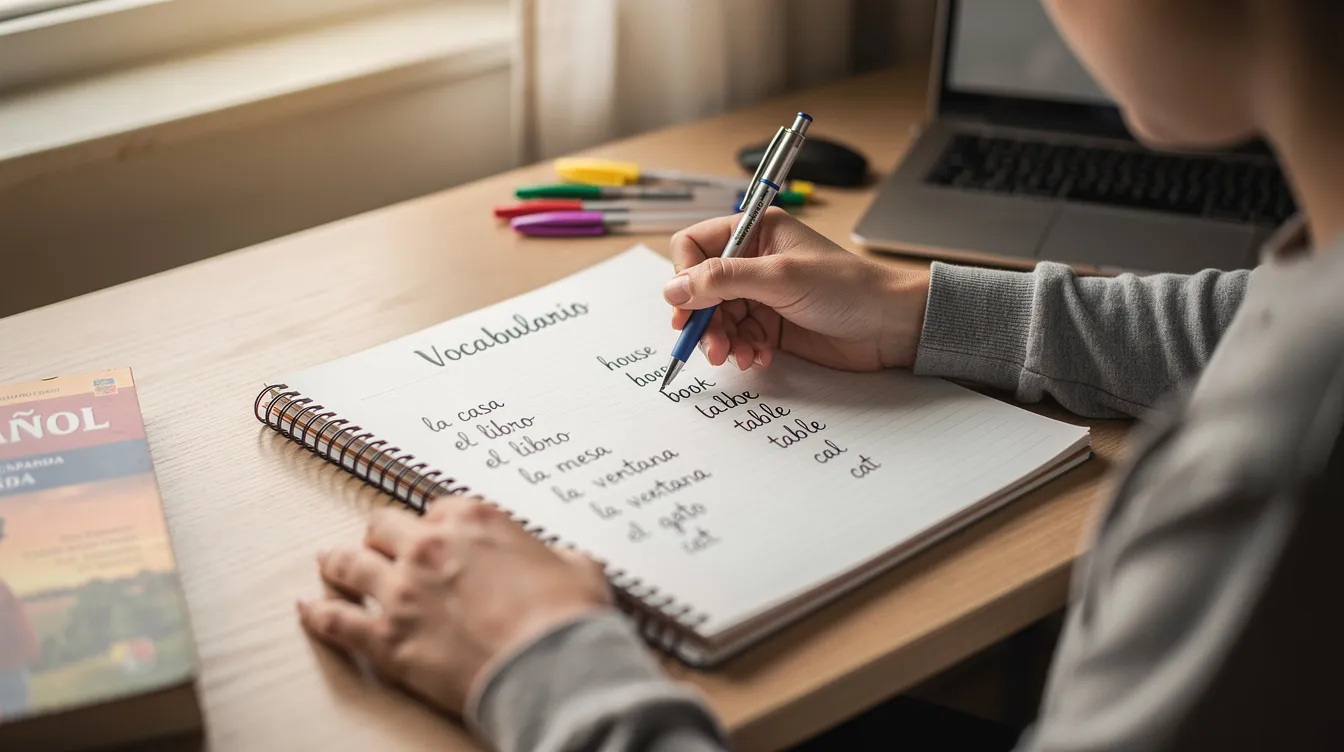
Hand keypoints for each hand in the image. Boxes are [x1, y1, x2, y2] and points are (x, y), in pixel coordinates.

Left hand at [297, 497, 611, 714]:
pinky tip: (309, 608)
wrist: (551, 666)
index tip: (435, 536)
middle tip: (379, 546)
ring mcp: (402, 591)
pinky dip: (318, 614)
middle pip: (384, 527)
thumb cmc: (567, 616)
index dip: (435, 526)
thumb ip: (553, 555)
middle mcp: (429, 546)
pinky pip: (335, 620)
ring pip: (349, 564)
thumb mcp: (576, 565)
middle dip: (382, 537)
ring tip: (329, 563)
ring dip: (338, 563)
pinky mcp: (386, 638)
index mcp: (473, 519)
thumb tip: (559, 563)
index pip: (437, 509)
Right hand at [664, 208, 930, 371]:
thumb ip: (722, 280)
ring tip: (739, 356)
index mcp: (755, 231)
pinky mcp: (771, 324)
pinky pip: (738, 337)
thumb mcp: (780, 278)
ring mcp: (761, 294)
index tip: (688, 305)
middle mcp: (753, 260)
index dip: (685, 276)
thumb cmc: (847, 288)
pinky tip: (758, 358)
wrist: (890, 325)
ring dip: (722, 340)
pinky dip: (742, 350)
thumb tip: (672, 289)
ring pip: (717, 318)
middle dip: (703, 319)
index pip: (695, 246)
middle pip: (701, 289)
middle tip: (711, 345)